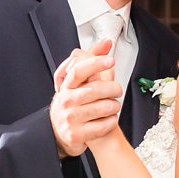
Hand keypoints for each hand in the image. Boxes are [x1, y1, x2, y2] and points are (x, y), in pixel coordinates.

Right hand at [50, 43, 121, 157]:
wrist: (60, 132)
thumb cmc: (73, 104)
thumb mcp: (79, 82)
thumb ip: (92, 59)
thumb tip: (107, 42)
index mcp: (67, 86)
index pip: (79, 70)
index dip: (95, 63)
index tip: (111, 60)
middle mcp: (66, 101)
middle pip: (94, 90)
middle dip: (112, 89)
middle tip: (117, 90)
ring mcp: (70, 119)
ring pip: (102, 108)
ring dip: (114, 106)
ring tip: (114, 106)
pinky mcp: (76, 135)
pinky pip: (103, 126)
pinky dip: (111, 122)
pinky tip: (110, 119)